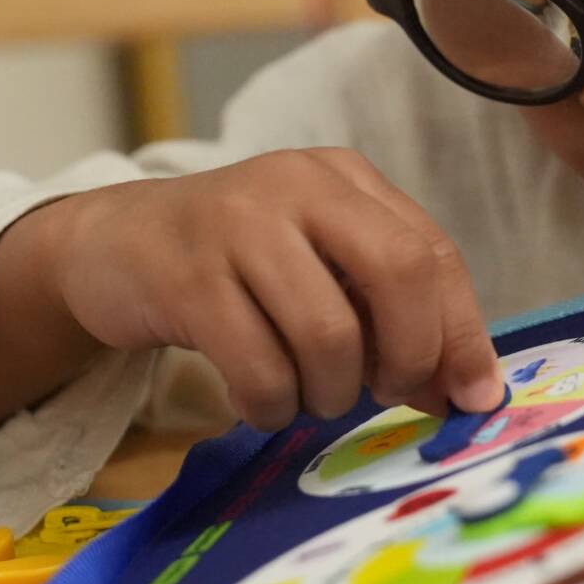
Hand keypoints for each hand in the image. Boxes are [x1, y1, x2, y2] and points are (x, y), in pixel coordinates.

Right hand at [0, 150, 503, 432]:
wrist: (110, 247)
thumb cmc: (236, 266)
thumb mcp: (318, 266)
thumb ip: (391, 313)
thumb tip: (469, 393)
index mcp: (344, 178)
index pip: (433, 254)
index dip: (462, 334)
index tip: (472, 400)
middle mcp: (298, 185)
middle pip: (400, 274)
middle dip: (410, 357)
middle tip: (387, 395)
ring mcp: (239, 224)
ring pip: (329, 334)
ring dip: (330, 393)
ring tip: (307, 396)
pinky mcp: (188, 276)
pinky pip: (259, 367)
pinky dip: (270, 405)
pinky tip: (259, 401)